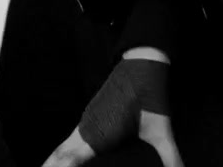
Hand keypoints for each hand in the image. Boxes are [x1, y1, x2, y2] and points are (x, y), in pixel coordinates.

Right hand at [48, 53, 183, 166]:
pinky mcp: (88, 120)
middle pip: (60, 156)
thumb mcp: (160, 130)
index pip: (72, 159)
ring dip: (52, 162)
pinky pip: (67, 141)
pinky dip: (59, 154)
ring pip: (61, 148)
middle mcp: (87, 128)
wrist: (140, 65)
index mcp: (100, 133)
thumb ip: (170, 157)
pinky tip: (57, 161)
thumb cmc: (149, 98)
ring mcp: (85, 122)